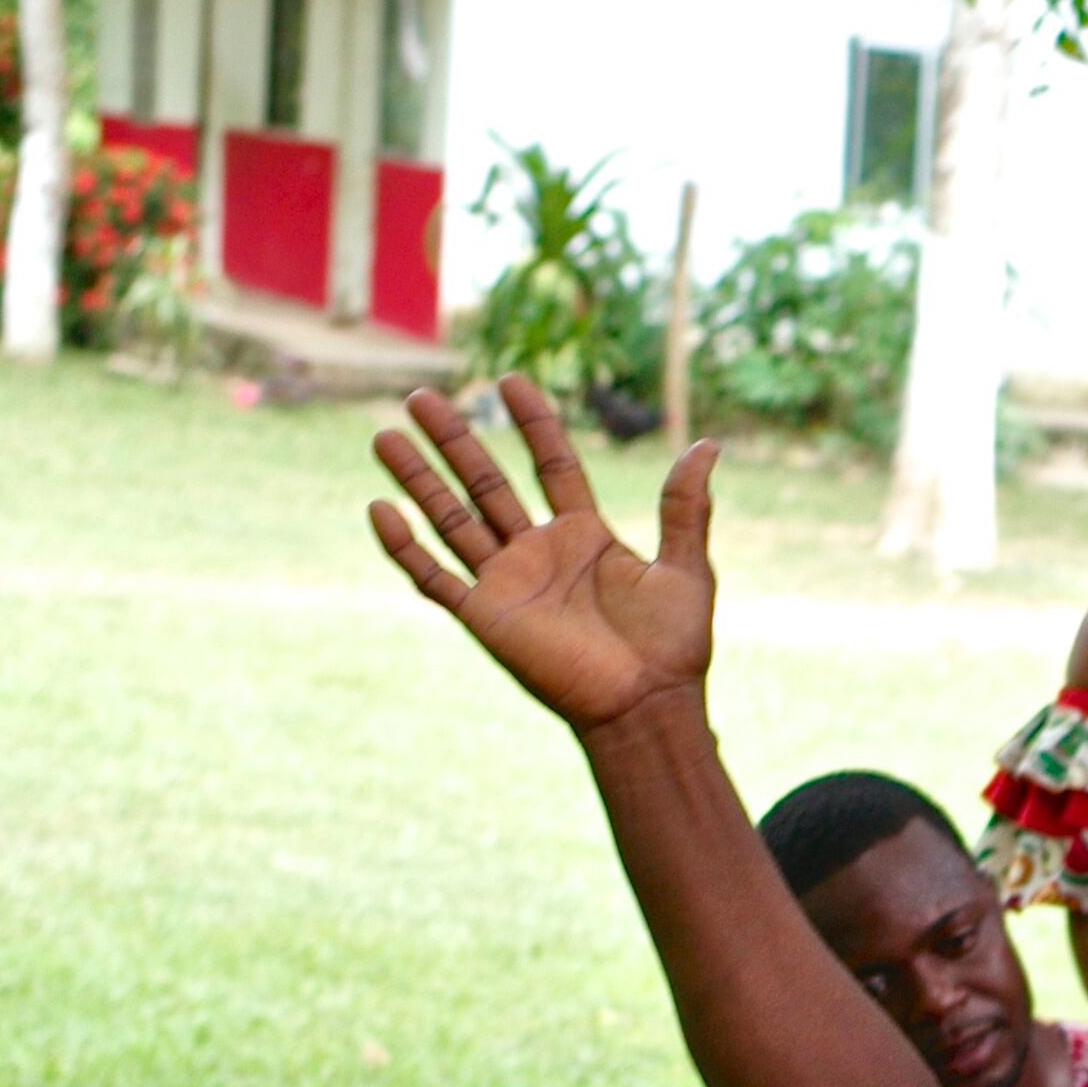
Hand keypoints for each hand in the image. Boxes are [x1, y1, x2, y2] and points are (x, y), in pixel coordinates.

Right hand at [369, 377, 719, 736]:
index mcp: (584, 537)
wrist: (646, 706)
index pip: (551, 465)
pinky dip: (406, 548)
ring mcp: (507, 584)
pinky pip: (436, 578)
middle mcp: (539, 553)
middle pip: (487, 483)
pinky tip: (380, 510)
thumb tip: (707, 446)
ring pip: (451, 519)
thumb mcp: (687, 567)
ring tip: (384, 435)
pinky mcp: (486, 618)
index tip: (511, 380)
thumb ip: (686, 508)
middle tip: (422, 397)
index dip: (534, 423)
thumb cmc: (672, 647)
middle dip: (455, 440)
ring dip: (418, 480)